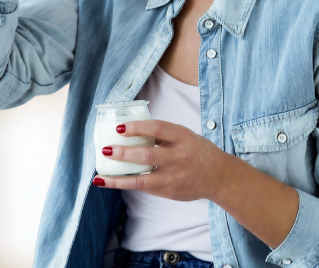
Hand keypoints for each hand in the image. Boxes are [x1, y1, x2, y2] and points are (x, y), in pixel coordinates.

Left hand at [93, 119, 228, 201]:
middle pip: (147, 155)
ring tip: (100, 175)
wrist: (218, 176)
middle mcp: (178, 157)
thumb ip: (163, 134)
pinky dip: (126, 184)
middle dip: (124, 153)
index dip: (137, 127)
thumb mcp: (185, 136)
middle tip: (106, 149)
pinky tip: (111, 182)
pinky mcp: (169, 191)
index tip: (119, 127)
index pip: (157, 129)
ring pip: (142, 178)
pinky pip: (144, 187)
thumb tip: (131, 129)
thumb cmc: (197, 151)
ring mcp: (174, 177)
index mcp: (182, 137)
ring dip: (119, 177)